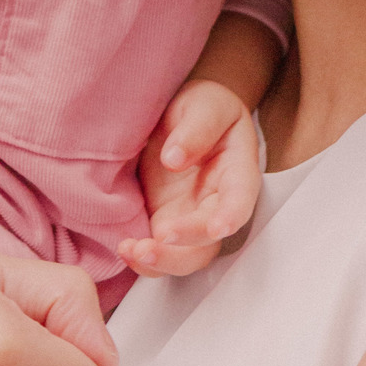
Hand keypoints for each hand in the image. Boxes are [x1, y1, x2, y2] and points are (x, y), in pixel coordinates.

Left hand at [119, 78, 261, 277]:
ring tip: (133, 250)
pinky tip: (125, 249)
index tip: (216, 228)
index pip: (240, 198)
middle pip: (212, 238)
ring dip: (164, 261)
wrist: (178, 115)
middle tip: (159, 237)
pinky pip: (161, 253)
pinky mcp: (166, 224)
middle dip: (187, 245)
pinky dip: (144, 259)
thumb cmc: (201, 107)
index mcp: (237, 171)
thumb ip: (197, 127)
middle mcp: (218, 203)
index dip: (231, 216)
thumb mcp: (205, 103)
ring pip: (188, 256)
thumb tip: (176, 158)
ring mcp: (192, 218)